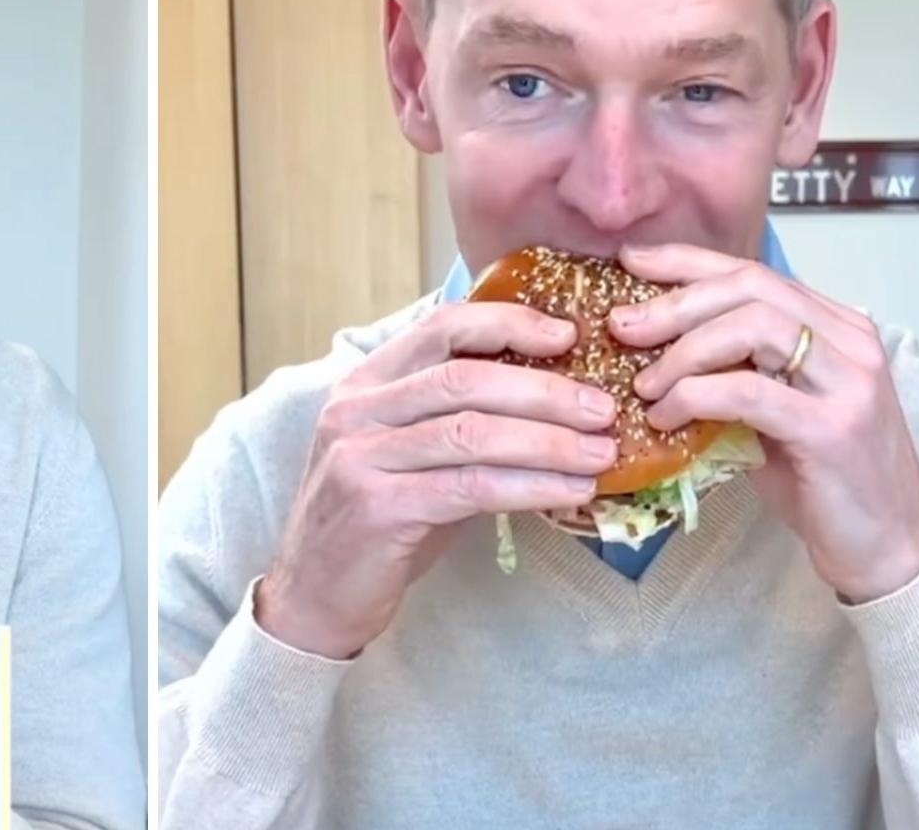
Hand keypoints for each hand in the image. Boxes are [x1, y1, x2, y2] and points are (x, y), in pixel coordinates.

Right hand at [258, 302, 619, 658]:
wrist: (315, 595)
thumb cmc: (378, 522)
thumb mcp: (410, 457)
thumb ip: (461, 422)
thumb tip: (559, 403)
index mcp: (365, 383)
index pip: (441, 327)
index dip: (509, 322)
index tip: (567, 335)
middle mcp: (356, 411)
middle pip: (465, 379)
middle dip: (545, 390)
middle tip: (603, 407)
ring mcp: (360, 457)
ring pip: (472, 432)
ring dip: (549, 441)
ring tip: (601, 452)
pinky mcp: (378, 508)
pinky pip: (471, 487)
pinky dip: (530, 485)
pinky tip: (570, 491)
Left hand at [612, 242, 918, 601]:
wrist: (884, 547)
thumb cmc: (822, 480)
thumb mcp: (773, 410)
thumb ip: (735, 369)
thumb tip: (651, 347)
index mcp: (835, 327)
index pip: (753, 271)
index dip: (686, 261)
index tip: (629, 262)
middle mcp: (849, 341)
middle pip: (749, 287)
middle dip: (674, 302)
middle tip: (622, 327)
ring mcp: (847, 381)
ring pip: (752, 326)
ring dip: (683, 351)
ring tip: (645, 385)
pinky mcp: (832, 427)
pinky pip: (748, 390)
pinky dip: (694, 396)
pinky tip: (665, 418)